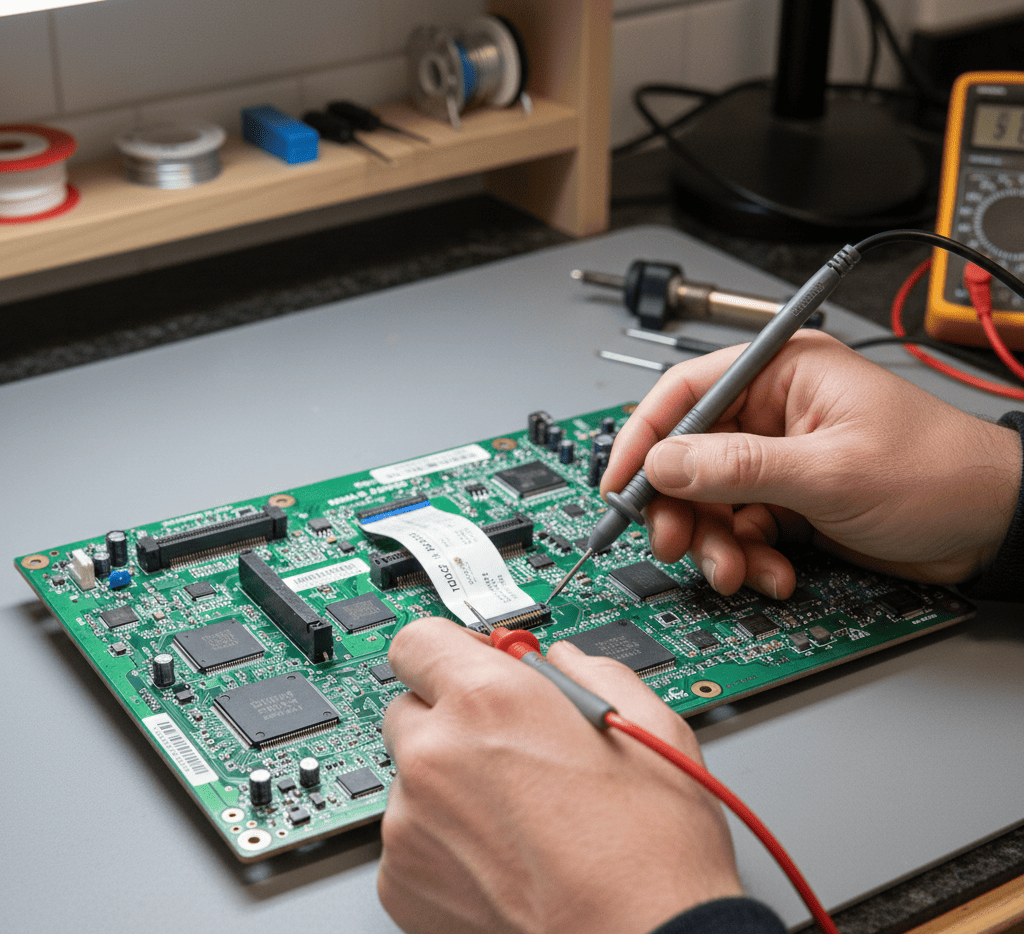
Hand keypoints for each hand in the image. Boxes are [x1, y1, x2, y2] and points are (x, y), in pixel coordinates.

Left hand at [378, 617, 741, 933]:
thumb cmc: (650, 852)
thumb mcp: (648, 725)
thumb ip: (588, 671)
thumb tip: (563, 662)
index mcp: (487, 701)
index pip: (418, 640)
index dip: (448, 651)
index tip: (469, 665)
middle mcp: (435, 755)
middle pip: (412, 707)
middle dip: (452, 718)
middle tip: (507, 748)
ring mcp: (410, 824)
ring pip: (413, 775)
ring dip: (450, 782)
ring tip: (519, 816)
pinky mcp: (403, 882)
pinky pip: (411, 834)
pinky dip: (443, 838)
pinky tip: (503, 855)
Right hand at [602, 330, 1021, 597]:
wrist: (992, 528)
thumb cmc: (936, 474)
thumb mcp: (829, 471)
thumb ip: (738, 467)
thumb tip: (664, 463)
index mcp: (782, 372)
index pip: (686, 391)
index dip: (644, 437)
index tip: (620, 484)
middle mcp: (773, 411)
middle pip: (688, 454)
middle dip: (681, 507)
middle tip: (676, 543)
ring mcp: (778, 458)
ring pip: (709, 500)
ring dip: (715, 543)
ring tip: (737, 571)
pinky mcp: (787, 499)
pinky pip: (739, 528)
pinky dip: (747, 557)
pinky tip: (774, 573)